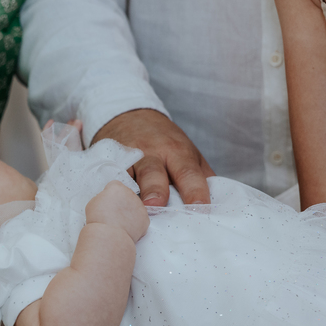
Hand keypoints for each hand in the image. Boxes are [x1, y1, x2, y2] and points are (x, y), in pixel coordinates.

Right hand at [85, 180, 148, 241]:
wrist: (109, 236)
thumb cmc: (98, 220)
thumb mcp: (93, 203)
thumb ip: (103, 198)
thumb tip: (108, 202)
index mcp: (117, 188)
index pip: (115, 186)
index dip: (110, 195)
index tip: (107, 203)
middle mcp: (131, 194)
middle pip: (126, 196)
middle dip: (121, 203)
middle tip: (112, 215)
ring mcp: (140, 206)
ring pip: (134, 208)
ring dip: (128, 213)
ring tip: (118, 224)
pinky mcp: (145, 219)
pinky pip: (140, 220)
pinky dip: (135, 225)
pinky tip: (125, 229)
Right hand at [93, 109, 213, 206]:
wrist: (129, 116)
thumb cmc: (164, 141)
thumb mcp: (188, 152)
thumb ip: (201, 176)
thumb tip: (217, 203)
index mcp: (177, 152)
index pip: (188, 173)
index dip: (195, 191)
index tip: (201, 209)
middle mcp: (151, 153)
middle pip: (154, 173)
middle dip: (155, 189)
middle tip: (156, 206)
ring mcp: (127, 158)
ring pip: (126, 175)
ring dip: (128, 193)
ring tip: (129, 208)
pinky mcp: (108, 161)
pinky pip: (108, 176)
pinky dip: (108, 188)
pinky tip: (109, 200)